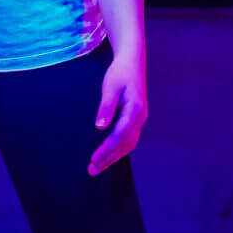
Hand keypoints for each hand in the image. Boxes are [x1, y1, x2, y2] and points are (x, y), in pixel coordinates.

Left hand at [89, 49, 148, 175]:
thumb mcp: (110, 86)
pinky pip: (128, 140)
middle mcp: (140, 118)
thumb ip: (106, 107)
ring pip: (128, 144)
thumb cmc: (120, 73)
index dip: (107, 148)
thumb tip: (100, 127)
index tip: (94, 159)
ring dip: (113, 157)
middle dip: (109, 158)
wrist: (132, 63)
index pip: (121, 134)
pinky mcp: (136, 120)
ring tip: (97, 167)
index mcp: (135, 109)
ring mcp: (140, 120)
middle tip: (92, 170)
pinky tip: (108, 157)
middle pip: (125, 144)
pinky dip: (118, 150)